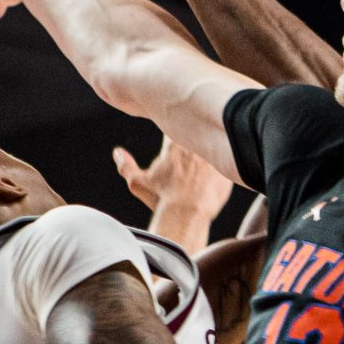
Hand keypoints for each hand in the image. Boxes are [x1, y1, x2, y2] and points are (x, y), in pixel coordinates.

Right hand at [114, 137, 233, 253]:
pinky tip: (211, 182)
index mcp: (175, 145)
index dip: (175, 132)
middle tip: (187, 155)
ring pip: (212, 150)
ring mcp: (214, 159)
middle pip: (197, 135)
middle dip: (193, 140)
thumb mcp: (138, 184)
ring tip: (199, 171)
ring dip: (208, 155)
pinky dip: (219, 172)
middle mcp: (197, 148)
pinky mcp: (226, 173)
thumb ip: (126, 166)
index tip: (174, 140)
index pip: (176, 126)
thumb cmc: (162, 200)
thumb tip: (117, 153)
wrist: (188, 217)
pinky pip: (225, 167)